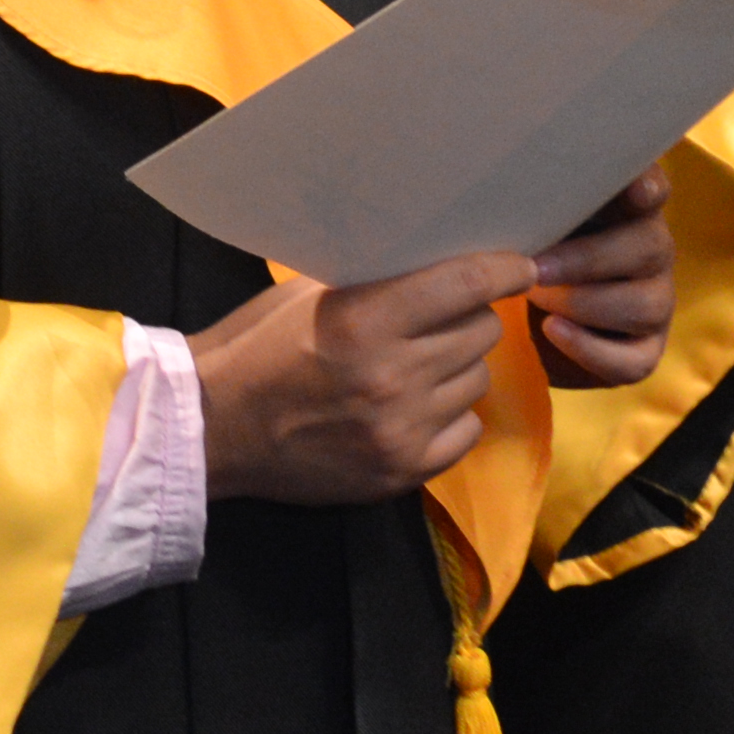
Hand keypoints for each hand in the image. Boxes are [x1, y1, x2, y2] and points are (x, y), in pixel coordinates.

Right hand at [194, 248, 519, 504]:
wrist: (213, 429)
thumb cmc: (255, 348)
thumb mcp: (308, 296)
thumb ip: (373, 284)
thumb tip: (438, 262)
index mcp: (363, 321)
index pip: (464, 286)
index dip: (503, 269)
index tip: (520, 264)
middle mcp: (391, 377)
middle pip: (481, 332)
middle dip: (469, 317)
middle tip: (442, 317)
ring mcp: (400, 430)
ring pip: (477, 380)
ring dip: (458, 366)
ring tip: (422, 363)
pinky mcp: (401, 471)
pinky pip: (466, 430)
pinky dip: (450, 415)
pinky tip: (418, 406)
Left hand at [519, 171, 675, 388]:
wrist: (536, 317)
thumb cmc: (535, 250)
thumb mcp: (537, 221)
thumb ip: (538, 202)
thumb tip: (506, 189)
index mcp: (629, 209)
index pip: (653, 188)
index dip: (647, 187)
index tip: (635, 191)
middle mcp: (652, 252)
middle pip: (649, 248)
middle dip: (589, 259)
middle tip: (537, 268)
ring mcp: (655, 302)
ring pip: (644, 305)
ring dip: (585, 304)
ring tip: (537, 299)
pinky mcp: (645, 350)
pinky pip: (633, 360)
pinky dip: (590, 349)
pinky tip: (553, 331)